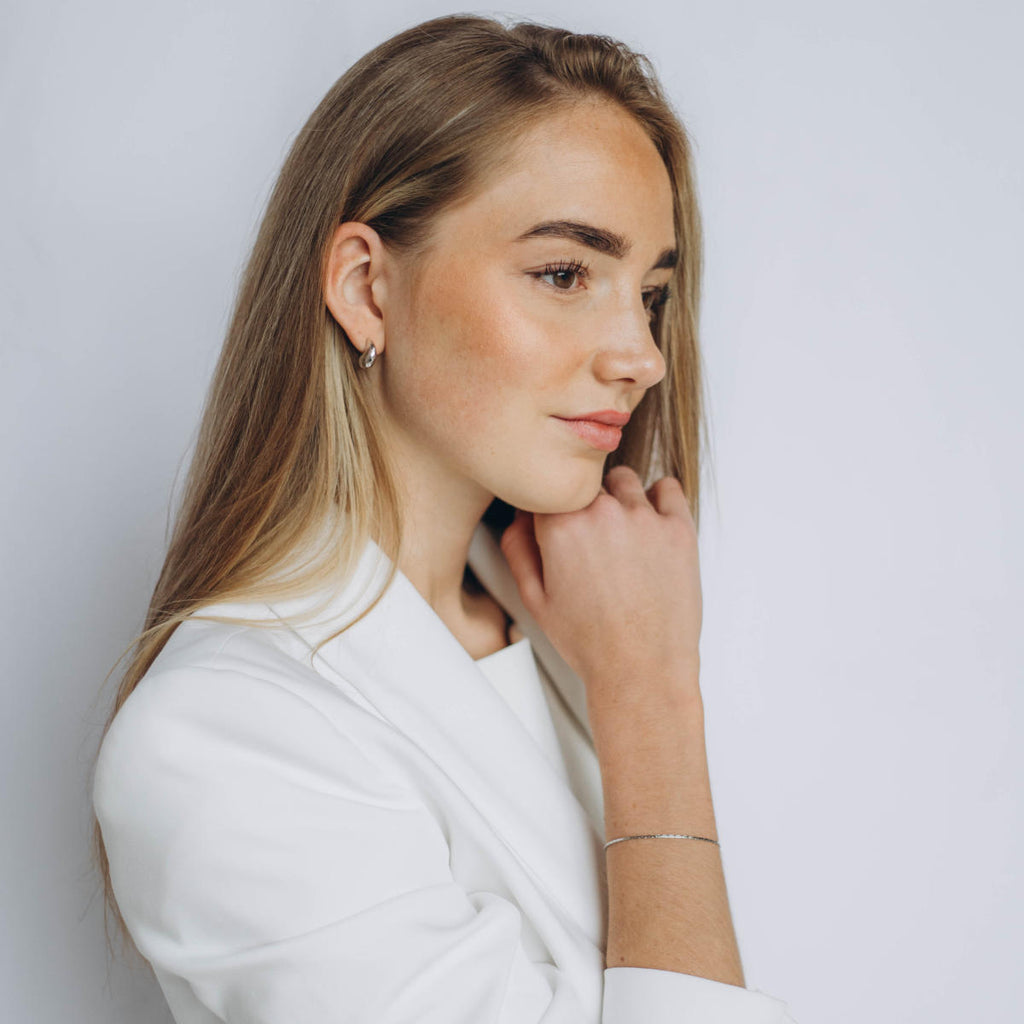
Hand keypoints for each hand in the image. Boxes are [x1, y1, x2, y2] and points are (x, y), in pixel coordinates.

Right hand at [500, 465, 702, 723]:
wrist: (642, 669)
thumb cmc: (591, 642)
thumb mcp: (535, 600)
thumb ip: (518, 549)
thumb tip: (519, 518)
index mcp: (561, 526)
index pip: (548, 488)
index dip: (550, 507)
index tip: (556, 524)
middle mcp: (603, 513)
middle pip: (585, 482)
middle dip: (583, 504)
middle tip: (589, 541)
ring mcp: (644, 518)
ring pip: (623, 481)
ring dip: (618, 499)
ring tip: (620, 536)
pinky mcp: (678, 528)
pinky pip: (668, 488)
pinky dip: (658, 500)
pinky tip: (649, 525)